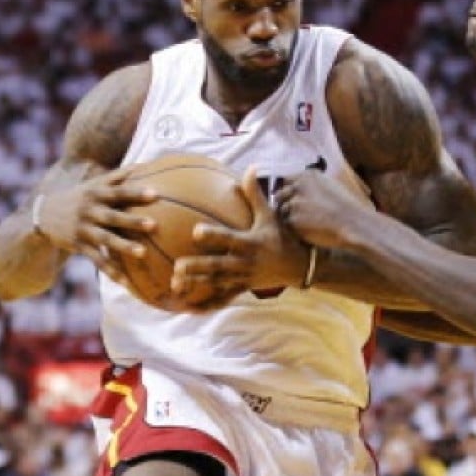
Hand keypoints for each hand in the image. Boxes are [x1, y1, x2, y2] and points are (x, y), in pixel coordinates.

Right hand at [36, 166, 156, 283]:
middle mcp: (89, 211)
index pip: (118, 192)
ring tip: (143, 253)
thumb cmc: (81, 197)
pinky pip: (97, 260)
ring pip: (105, 239)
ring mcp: (83, 229)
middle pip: (113, 216)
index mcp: (96, 194)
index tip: (155, 193)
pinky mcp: (79, 246)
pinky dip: (112, 271)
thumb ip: (119, 176)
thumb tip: (148, 163)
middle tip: (154, 224)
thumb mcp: (95, 184)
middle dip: (132, 220)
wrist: (44, 215)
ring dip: (124, 246)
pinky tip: (127, 283)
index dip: (135, 192)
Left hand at [170, 167, 311, 304]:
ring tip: (175, 284)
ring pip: (217, 283)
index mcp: (250, 243)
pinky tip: (189, 308)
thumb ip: (256, 194)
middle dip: (199, 267)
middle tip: (177, 266)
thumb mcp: (270, 216)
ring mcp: (244, 278)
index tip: (195, 231)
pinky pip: (224, 298)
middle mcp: (245, 262)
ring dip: (197, 284)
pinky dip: (208, 304)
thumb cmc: (282, 237)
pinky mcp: (243, 289)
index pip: (229, 239)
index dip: (214, 236)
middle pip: (219, 266)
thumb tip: (251, 167)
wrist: (300, 266)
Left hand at [274, 169, 371, 249]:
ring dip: (290, 217)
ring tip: (307, 224)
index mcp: (308, 175)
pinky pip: (287, 225)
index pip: (287, 180)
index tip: (296, 200)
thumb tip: (301, 189)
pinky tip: (308, 231)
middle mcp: (299, 186)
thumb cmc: (347, 207)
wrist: (353, 223)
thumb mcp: (331, 185)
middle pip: (280, 194)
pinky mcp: (293, 219)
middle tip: (298, 214)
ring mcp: (294, 202)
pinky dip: (294, 229)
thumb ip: (313, 185)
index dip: (291, 191)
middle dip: (286, 204)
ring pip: (283, 210)